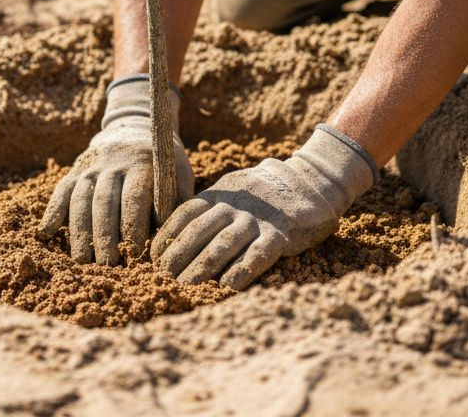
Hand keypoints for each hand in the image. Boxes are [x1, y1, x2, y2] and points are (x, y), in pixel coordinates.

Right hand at [41, 75, 193, 264]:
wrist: (136, 126)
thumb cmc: (163, 161)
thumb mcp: (179, 171)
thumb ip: (177, 199)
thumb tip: (171, 234)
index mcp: (141, 163)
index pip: (133, 196)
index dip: (133, 224)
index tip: (134, 251)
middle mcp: (112, 163)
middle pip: (104, 202)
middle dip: (104, 235)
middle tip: (107, 265)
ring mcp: (90, 166)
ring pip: (80, 199)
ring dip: (79, 231)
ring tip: (81, 260)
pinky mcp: (75, 170)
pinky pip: (61, 191)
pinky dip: (52, 212)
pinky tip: (45, 234)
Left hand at [150, 124, 377, 288]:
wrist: (312, 181)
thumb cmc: (264, 194)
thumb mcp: (234, 190)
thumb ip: (210, 208)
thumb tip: (175, 234)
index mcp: (221, 193)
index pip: (186, 213)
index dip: (168, 236)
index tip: (155, 258)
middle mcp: (237, 205)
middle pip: (199, 230)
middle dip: (179, 254)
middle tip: (164, 276)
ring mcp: (259, 219)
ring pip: (224, 244)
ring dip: (202, 266)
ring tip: (186, 284)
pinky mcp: (281, 234)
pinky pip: (258, 255)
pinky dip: (241, 271)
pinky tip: (227, 286)